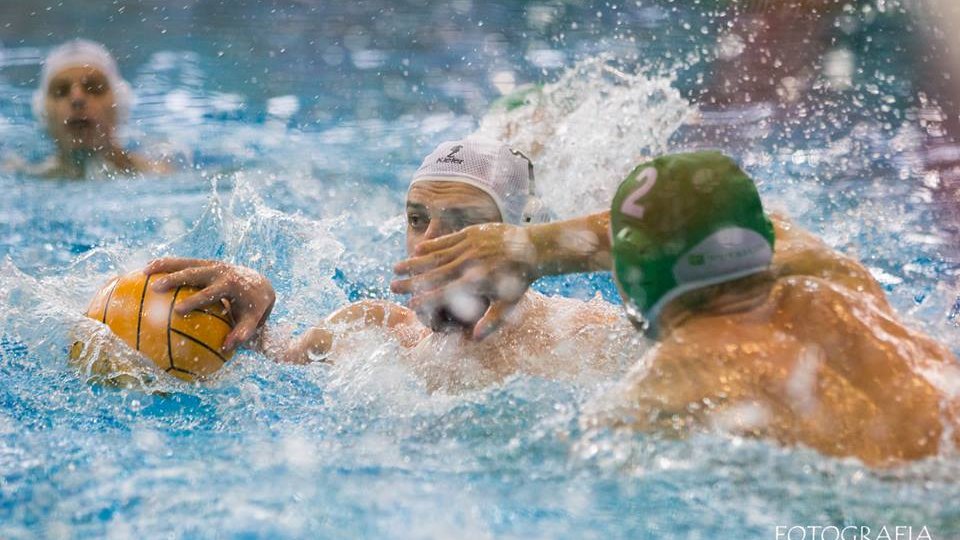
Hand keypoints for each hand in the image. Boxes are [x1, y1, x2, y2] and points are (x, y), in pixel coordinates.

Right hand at [144, 257, 275, 352]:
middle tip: (156, 288)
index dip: (194, 301)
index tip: (178, 310)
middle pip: (194, 274)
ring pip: (186, 263)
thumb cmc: (254, 307)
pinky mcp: (205, 263)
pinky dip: (167, 264)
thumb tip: (228, 348)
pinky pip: (184, 262)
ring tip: (144, 271)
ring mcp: (212, 265)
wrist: (260, 284)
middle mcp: (221, 271)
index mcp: (231, 285)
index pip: (211, 293)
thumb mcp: (253, 320)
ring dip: (165, 265)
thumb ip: (243, 333)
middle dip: (175, 279)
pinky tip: (148, 269)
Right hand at [391, 223, 537, 339]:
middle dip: (412, 281)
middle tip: (392, 288)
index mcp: (478, 282)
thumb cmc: (519, 281)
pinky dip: (431, 245)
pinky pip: (447, 240)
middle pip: (435, 274)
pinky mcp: (471, 233)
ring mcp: (470, 246)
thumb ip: (492, 322)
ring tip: (395, 269)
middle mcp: (471, 263)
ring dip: (415, 263)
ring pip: (437, 255)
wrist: (534, 248)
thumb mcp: (509, 305)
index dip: (427, 299)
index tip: (411, 306)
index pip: (446, 293)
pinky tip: (416, 251)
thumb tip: (474, 340)